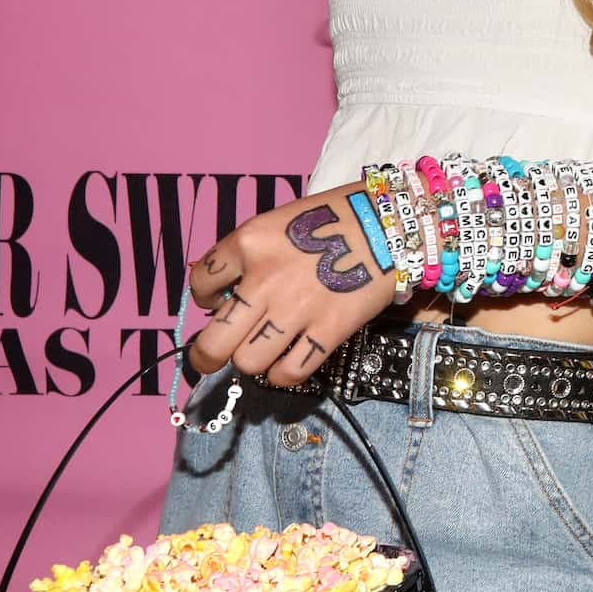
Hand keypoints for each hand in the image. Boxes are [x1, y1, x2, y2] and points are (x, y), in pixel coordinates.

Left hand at [185, 185, 392, 389]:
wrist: (392, 224)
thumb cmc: (336, 217)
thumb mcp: (281, 222)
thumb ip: (251, 255)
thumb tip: (227, 296)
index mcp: (250, 243)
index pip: (200, 283)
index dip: (205, 299)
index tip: (219, 303)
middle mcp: (265, 279)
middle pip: (213, 342)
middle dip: (205, 357)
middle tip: (211, 358)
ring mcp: (296, 308)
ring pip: (247, 362)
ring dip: (251, 361)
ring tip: (263, 351)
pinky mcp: (329, 330)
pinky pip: (289, 372)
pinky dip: (282, 375)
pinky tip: (286, 363)